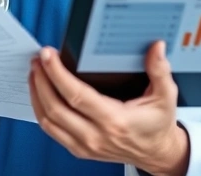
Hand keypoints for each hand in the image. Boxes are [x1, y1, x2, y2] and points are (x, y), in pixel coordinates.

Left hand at [29, 41, 189, 175]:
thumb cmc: (157, 125)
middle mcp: (96, 135)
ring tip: (35, 72)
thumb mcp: (165, 96)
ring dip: (37, 93)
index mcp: (115, 120)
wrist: (156, 153)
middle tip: (38, 59)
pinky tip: (40, 92)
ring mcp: (85, 145)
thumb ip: (160, 70)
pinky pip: (51, 130)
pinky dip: (40, 109)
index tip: (48, 55)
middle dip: (42, 79)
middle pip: (55, 107)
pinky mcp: (78, 150)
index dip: (57, 73)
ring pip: (48, 120)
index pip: (76, 95)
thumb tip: (156, 47)